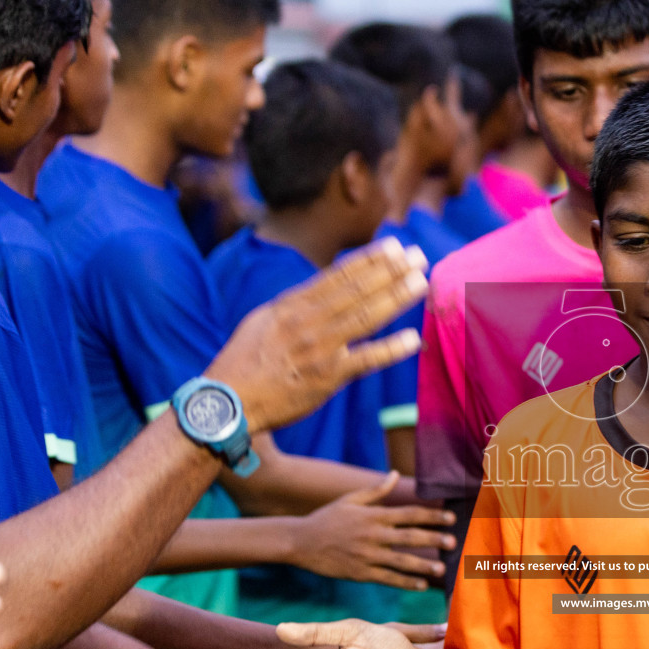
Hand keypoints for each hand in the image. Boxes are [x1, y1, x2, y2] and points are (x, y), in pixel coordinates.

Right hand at [207, 238, 429, 432]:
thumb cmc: (245, 361)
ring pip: (365, 317)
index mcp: (291, 305)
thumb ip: (297, 304)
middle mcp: (307, 322)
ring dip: (396, 298)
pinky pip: (365, 360)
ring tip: (420, 282)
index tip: (394, 246)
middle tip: (418, 256)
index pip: (338, 276)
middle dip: (391, 271)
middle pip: (357, 290)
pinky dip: (390, 348)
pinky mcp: (326, 378)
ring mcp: (318, 349)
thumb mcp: (264, 320)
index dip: (370, 259)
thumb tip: (325, 287)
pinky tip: (413, 338)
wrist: (228, 402)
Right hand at [289, 472, 456, 590]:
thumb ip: (376, 490)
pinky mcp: (360, 573)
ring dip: (423, 566)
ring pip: (401, 562)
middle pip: (410, 538)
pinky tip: (420, 585)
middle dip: (433, 540)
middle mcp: (373, 535)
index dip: (432, 516)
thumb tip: (395, 473)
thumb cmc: (327, 518)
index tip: (450, 518)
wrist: (300, 542)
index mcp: (374, 516)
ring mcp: (367, 556)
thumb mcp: (350, 499)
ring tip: (441, 569)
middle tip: (453, 543)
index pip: (409, 514)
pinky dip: (405, 582)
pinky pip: (387, 579)